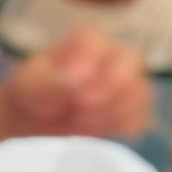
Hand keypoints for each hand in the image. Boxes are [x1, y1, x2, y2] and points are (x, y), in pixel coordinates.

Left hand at [7, 28, 151, 137]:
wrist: (41, 119)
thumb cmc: (35, 94)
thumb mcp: (31, 86)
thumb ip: (50, 83)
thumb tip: (74, 84)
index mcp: (86, 41)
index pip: (98, 44)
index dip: (87, 66)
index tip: (69, 87)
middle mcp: (113, 56)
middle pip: (133, 62)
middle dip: (109, 89)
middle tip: (80, 105)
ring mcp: (128, 84)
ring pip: (140, 94)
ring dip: (111, 113)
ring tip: (82, 119)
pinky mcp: (133, 112)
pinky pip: (139, 120)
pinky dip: (118, 128)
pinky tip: (95, 129)